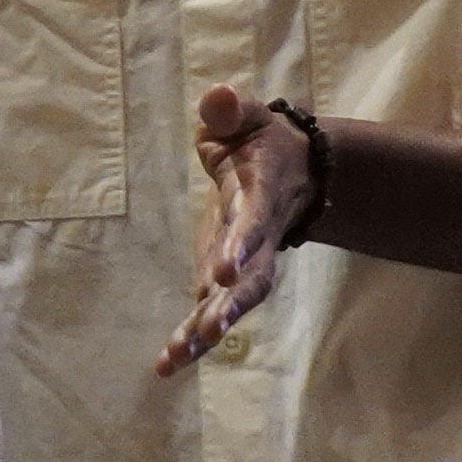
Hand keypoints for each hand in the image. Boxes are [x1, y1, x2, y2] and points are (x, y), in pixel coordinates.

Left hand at [154, 84, 322, 373]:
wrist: (293, 172)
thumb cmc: (259, 141)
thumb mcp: (247, 116)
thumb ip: (231, 110)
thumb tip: (218, 97)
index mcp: (260, 193)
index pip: (253, 220)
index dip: (241, 243)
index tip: (224, 270)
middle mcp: (259, 236)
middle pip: (253, 277)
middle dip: (231, 304)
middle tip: (210, 330)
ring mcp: (247, 262)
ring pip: (235, 303)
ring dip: (208, 331)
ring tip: (177, 358)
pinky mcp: (229, 278)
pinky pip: (214, 311)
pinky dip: (194, 338)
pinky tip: (167, 364)